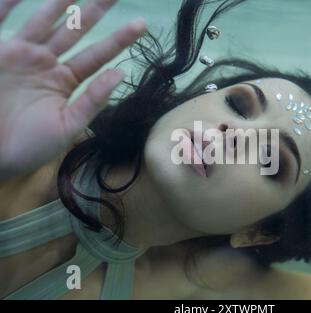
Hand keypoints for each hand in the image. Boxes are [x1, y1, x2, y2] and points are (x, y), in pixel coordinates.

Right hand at [0, 0, 145, 181]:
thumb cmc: (27, 146)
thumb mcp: (67, 125)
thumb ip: (92, 100)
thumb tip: (121, 74)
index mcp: (65, 81)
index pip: (97, 55)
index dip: (118, 40)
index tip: (141, 25)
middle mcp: (46, 62)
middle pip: (76, 30)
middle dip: (95, 10)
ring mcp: (22, 54)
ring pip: (47, 19)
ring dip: (65, 1)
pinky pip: (3, 20)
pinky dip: (12, 3)